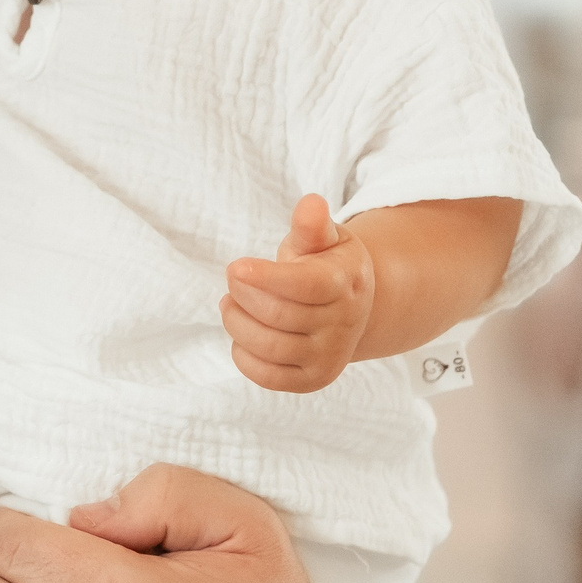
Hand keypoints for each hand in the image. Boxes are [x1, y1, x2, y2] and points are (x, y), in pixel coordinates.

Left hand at [222, 194, 371, 392]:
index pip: (304, 285)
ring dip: (237, 323)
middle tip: (232, 278)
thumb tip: (310, 203)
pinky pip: (269, 377)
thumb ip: (312, 225)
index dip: (266, 278)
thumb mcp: (325, 238)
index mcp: (345, 283)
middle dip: (242, 295)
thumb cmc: (327, 264)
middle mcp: (343, 324)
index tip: (235, 267)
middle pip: (279, 315)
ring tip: (229, 304)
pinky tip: (241, 335)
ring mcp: (329, 356)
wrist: (351, 308)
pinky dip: (244, 356)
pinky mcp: (312, 379)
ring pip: (270, 347)